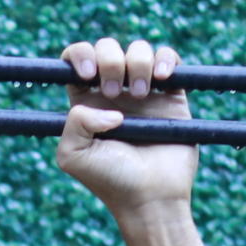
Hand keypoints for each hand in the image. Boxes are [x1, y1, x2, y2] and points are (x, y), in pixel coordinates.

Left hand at [54, 37, 196, 215]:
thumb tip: (106, 107)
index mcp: (86, 103)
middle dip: (110, 59)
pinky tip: (162, 78)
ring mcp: (144, 92)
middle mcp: (114, 93)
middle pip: (107, 48)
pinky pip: (169, 59)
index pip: (75, 61)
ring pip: (139, 50)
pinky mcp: (172, 95)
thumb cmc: (109, 180)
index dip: (79, 56)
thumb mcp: (73, 156)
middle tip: (115, 93)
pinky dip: (165, 59)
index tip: (88, 75)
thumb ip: (73, 123)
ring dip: (138, 62)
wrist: (150, 196)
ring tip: (142, 94)